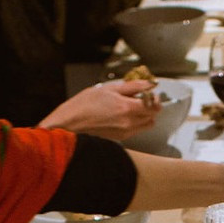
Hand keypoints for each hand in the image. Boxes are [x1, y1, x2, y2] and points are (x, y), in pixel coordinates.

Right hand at [42, 80, 159, 139]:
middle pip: (152, 117)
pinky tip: (121, 115)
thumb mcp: (108, 89)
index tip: (149, 93)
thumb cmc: (84, 104)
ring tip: (130, 107)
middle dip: (150, 107)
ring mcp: (125, 132)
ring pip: (146, 125)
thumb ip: (132, 87)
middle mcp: (128, 123)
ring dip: (143, 116)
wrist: (70, 124)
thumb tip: (148, 84)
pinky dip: (135, 122)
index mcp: (126, 108)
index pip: (153, 106)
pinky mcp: (120, 138)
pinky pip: (135, 130)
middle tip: (140, 98)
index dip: (154, 98)